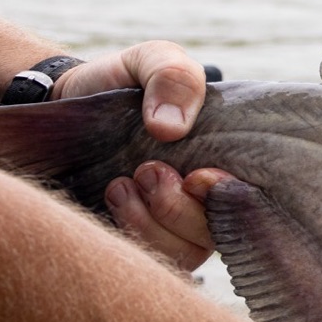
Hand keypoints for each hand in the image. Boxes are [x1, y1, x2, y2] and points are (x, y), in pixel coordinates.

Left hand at [45, 41, 216, 271]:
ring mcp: (182, 226)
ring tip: (123, 182)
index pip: (257, 198)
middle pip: (220, 233)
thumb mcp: (151, 60)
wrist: (64, 105)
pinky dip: (135, 232)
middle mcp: (214, 198)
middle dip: (180, 208)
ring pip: (188, 253)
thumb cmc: (121, 84)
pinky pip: (156, 261)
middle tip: (148, 169)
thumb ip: (173, 76)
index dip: (231, 198)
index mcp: (232, 158)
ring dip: (153, 221)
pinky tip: (115, 195)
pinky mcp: (147, 243)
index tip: (197, 176)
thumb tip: (170, 129)